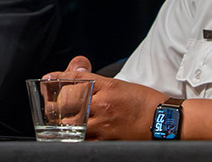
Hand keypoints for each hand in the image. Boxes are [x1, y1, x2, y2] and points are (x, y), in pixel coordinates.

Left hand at [44, 56, 167, 139]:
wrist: (163, 121)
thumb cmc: (143, 102)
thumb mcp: (120, 85)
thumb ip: (95, 81)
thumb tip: (75, 71)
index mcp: (107, 88)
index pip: (76, 79)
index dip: (58, 78)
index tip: (48, 79)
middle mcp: (103, 105)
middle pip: (68, 102)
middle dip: (55, 104)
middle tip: (50, 106)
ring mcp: (104, 125)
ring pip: (71, 125)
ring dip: (62, 123)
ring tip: (58, 123)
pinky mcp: (106, 141)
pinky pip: (83, 141)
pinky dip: (74, 139)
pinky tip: (72, 137)